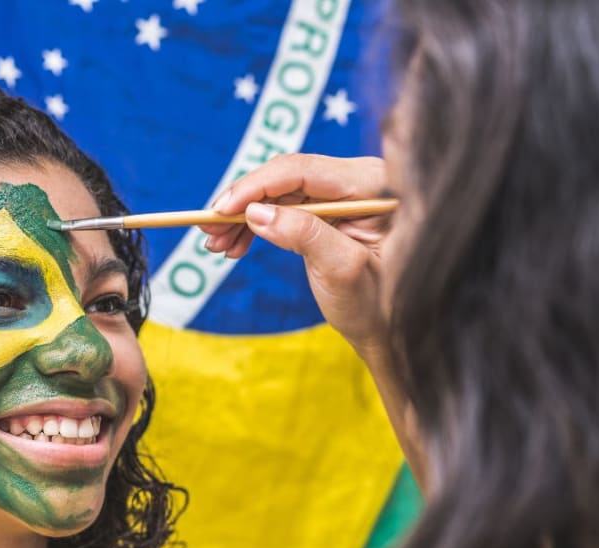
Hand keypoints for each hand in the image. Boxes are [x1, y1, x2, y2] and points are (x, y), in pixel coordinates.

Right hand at [200, 154, 393, 355]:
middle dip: (243, 203)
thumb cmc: (378, 303)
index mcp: (373, 185)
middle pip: (285, 176)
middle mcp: (358, 179)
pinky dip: (256, 223)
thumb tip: (255, 213)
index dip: (257, 185)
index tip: (221, 210)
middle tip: (209, 232)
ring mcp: (342, 192)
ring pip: (278, 191)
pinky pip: (283, 205)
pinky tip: (234, 245)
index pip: (303, 170)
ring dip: (243, 215)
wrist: (388, 326)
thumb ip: (304, 235)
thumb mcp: (342, 270)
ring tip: (216, 245)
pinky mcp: (328, 208)